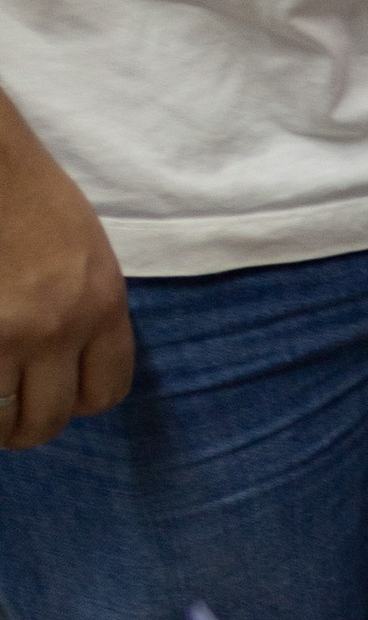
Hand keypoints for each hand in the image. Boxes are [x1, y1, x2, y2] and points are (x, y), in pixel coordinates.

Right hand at [0, 89, 131, 448]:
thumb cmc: (29, 193)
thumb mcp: (87, 251)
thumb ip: (87, 310)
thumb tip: (73, 365)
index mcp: (103, 304)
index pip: (106, 391)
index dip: (78, 403)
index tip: (56, 397)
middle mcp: (59, 326)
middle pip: (51, 417)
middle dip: (28, 426)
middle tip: (10, 419)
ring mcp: (8, 333)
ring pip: (1, 417)